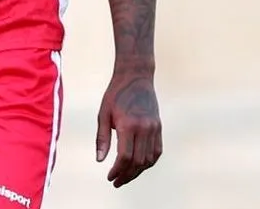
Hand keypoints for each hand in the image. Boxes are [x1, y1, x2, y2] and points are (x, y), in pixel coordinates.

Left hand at [96, 68, 161, 187]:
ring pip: (149, 159)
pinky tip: (138, 167)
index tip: (109, 177)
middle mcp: (144, 128)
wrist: (136, 77)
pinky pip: (157, 152)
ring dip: (137, 171)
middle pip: (137, 161)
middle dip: (127, 175)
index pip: (125, 156)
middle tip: (116, 182)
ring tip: (125, 177)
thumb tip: (100, 160)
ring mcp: (154, 128)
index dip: (117, 170)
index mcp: (128, 124)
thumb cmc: (115, 94)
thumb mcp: (103, 114)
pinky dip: (148, 162)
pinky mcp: (159, 127)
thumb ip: (102, 138)